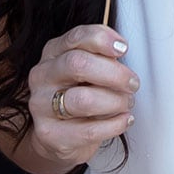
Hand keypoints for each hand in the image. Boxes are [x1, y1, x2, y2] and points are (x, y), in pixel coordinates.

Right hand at [25, 24, 135, 169]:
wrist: (58, 136)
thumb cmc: (79, 95)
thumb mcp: (89, 69)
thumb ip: (101, 55)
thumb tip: (119, 48)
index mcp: (53, 52)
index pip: (76, 37)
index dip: (102, 40)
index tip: (123, 49)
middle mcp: (42, 75)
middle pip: (78, 64)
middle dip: (114, 74)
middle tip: (132, 83)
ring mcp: (41, 105)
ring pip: (83, 99)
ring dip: (115, 101)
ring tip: (127, 104)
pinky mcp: (49, 134)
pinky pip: (88, 130)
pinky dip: (114, 125)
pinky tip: (123, 120)